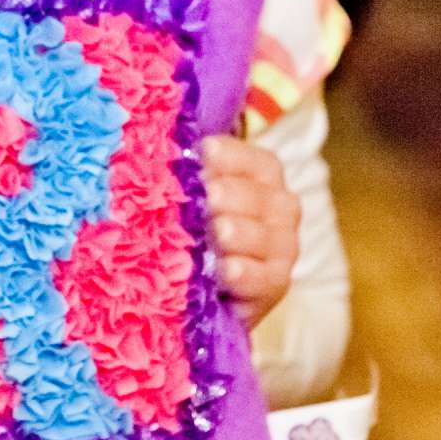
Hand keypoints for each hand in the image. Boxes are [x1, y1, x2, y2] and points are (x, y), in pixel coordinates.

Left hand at [201, 134, 298, 328]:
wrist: (213, 288)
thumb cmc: (197, 228)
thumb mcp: (191, 199)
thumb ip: (187, 179)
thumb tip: (157, 155)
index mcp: (263, 177)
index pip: (255, 162)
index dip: (231, 156)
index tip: (205, 151)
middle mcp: (280, 209)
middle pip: (260, 197)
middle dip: (233, 194)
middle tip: (210, 194)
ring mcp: (283, 248)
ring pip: (265, 237)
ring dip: (240, 233)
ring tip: (219, 231)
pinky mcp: (276, 284)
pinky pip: (266, 279)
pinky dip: (247, 274)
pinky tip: (228, 270)